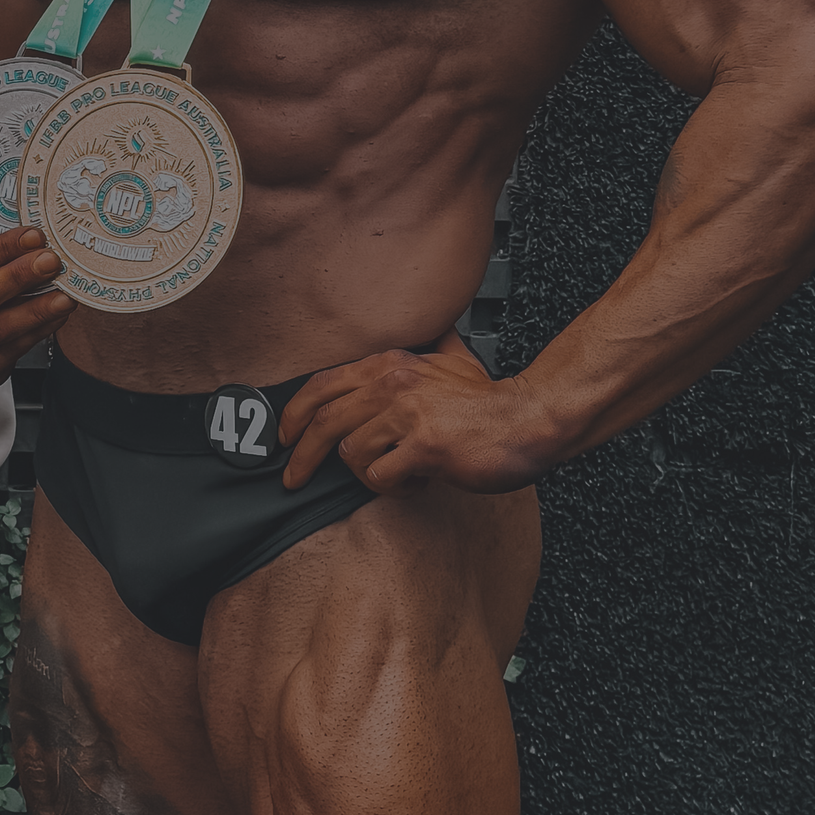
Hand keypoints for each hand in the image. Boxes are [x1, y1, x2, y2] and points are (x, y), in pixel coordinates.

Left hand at [276, 338, 558, 495]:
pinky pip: (381, 476)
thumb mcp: (456, 360)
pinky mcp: (424, 445)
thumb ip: (433, 345)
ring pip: (352, 454)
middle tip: (294, 479)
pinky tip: (417, 482)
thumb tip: (433, 326)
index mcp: (391, 364)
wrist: (530, 421)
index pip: (322, 385)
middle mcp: (394, 383)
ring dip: (368, 474)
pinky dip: (393, 487)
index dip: (294, 414)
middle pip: (325, 422)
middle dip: (302, 457)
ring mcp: (408, 413)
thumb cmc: (491, 401)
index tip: (285, 438)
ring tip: (398, 474)